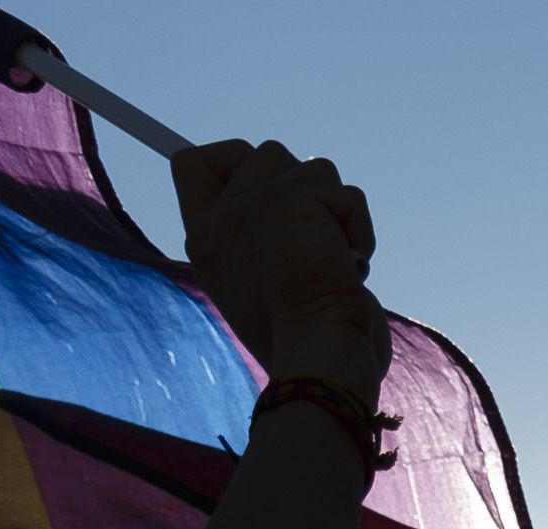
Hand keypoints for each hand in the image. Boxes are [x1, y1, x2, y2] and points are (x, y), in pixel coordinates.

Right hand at [172, 140, 390, 400]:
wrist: (314, 355)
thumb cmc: (295, 333)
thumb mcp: (261, 282)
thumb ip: (256, 233)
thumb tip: (289, 196)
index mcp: (204, 239)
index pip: (189, 165)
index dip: (229, 161)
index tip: (262, 187)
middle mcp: (220, 218)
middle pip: (264, 153)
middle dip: (301, 192)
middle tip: (305, 243)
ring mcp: (252, 205)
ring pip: (312, 168)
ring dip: (334, 214)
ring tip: (327, 259)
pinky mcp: (293, 200)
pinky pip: (348, 196)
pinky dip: (358, 231)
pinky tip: (346, 267)